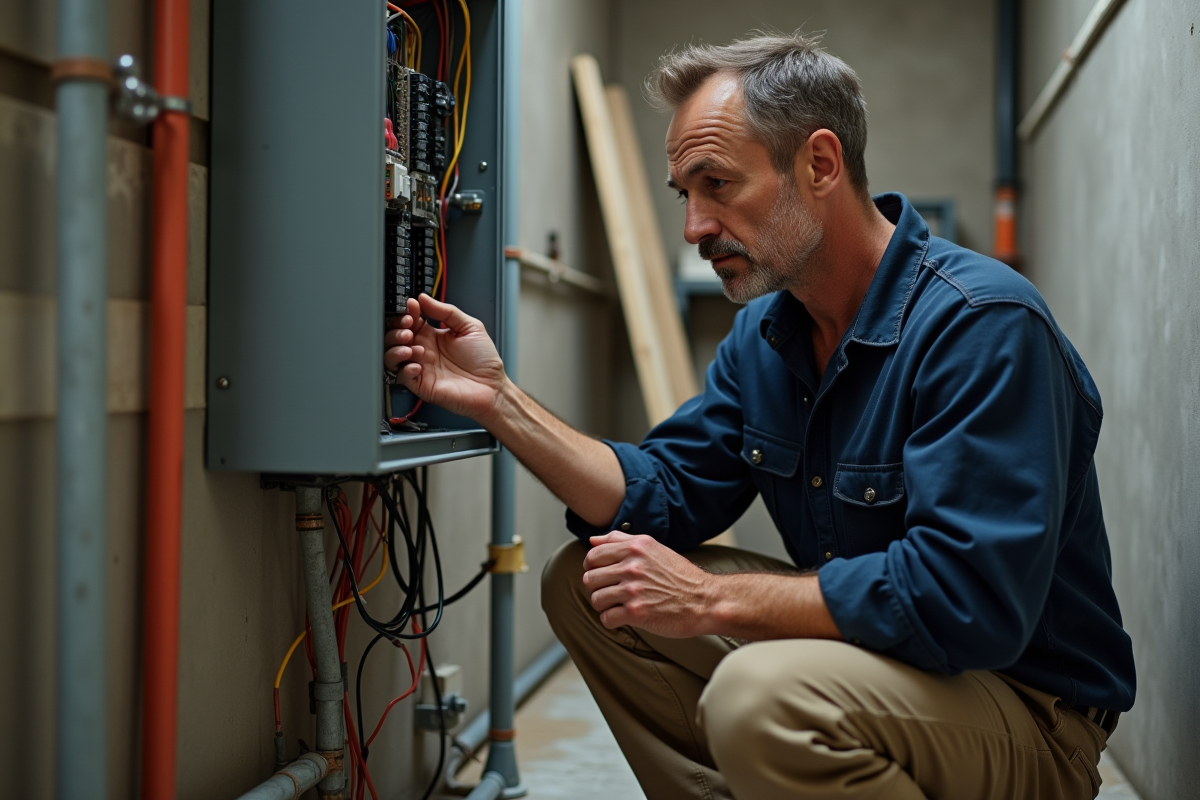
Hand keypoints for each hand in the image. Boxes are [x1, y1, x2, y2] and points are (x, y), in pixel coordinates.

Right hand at [384, 294, 506, 422]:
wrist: (493, 386)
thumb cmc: (484, 360)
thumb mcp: (470, 327)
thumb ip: (447, 311)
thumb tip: (425, 298)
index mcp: (433, 336)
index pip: (410, 321)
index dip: (407, 313)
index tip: (411, 307)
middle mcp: (424, 351)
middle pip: (396, 337)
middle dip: (397, 329)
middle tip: (409, 328)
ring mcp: (421, 367)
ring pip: (392, 356)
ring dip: (396, 348)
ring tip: (410, 346)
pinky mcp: (421, 385)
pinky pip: (402, 376)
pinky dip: (405, 369)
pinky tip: (417, 364)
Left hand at [581, 532, 714, 637]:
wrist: (705, 600)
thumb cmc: (680, 575)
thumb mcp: (653, 547)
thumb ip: (621, 540)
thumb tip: (592, 540)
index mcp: (635, 548)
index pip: (593, 555)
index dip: (592, 567)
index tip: (601, 574)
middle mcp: (632, 567)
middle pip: (590, 578)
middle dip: (598, 587)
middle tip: (612, 591)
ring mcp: (633, 590)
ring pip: (596, 599)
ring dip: (605, 605)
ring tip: (619, 604)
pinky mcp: (636, 613)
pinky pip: (606, 619)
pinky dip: (612, 621)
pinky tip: (625, 617)